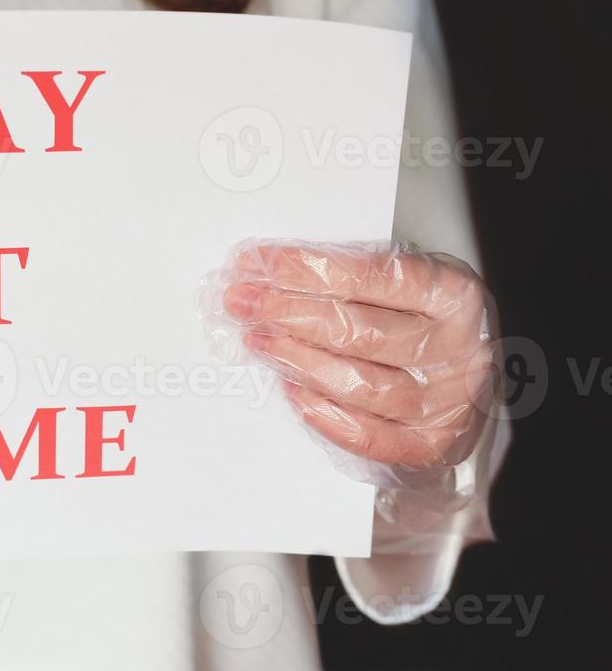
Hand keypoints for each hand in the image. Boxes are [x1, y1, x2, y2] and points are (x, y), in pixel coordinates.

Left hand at [220, 243, 496, 474]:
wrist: (466, 386)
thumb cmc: (423, 325)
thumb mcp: (404, 288)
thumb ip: (351, 280)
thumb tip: (269, 273)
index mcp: (453, 295)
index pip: (371, 276)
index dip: (307, 269)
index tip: (258, 263)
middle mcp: (458, 348)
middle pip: (359, 330)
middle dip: (288, 313)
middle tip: (242, 302)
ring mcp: (448, 401)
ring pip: (360, 383)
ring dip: (296, 360)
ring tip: (258, 341)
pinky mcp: (431, 445)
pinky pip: (368, 435)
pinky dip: (323, 413)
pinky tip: (291, 388)